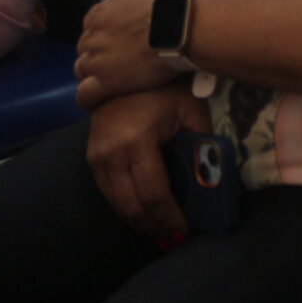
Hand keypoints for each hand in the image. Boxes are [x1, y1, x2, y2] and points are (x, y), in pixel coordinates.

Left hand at [75, 0, 184, 108]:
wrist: (178, 27)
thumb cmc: (169, 10)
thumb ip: (129, 8)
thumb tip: (139, 12)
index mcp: (100, 14)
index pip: (90, 29)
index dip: (100, 38)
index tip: (112, 45)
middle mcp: (94, 35)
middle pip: (85, 49)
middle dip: (95, 56)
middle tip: (113, 65)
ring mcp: (98, 59)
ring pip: (82, 71)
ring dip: (91, 76)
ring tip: (105, 85)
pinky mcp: (106, 81)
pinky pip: (86, 94)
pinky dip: (87, 99)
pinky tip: (94, 104)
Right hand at [85, 84, 208, 241]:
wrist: (125, 66)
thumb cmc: (165, 88)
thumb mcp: (192, 112)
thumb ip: (203, 146)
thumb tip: (211, 183)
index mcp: (136, 141)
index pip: (153, 193)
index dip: (169, 217)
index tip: (184, 230)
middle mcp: (110, 153)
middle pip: (131, 205)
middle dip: (153, 225)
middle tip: (172, 236)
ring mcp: (96, 155)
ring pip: (116, 203)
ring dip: (138, 221)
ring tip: (158, 230)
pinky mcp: (90, 156)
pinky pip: (106, 192)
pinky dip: (124, 207)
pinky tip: (140, 215)